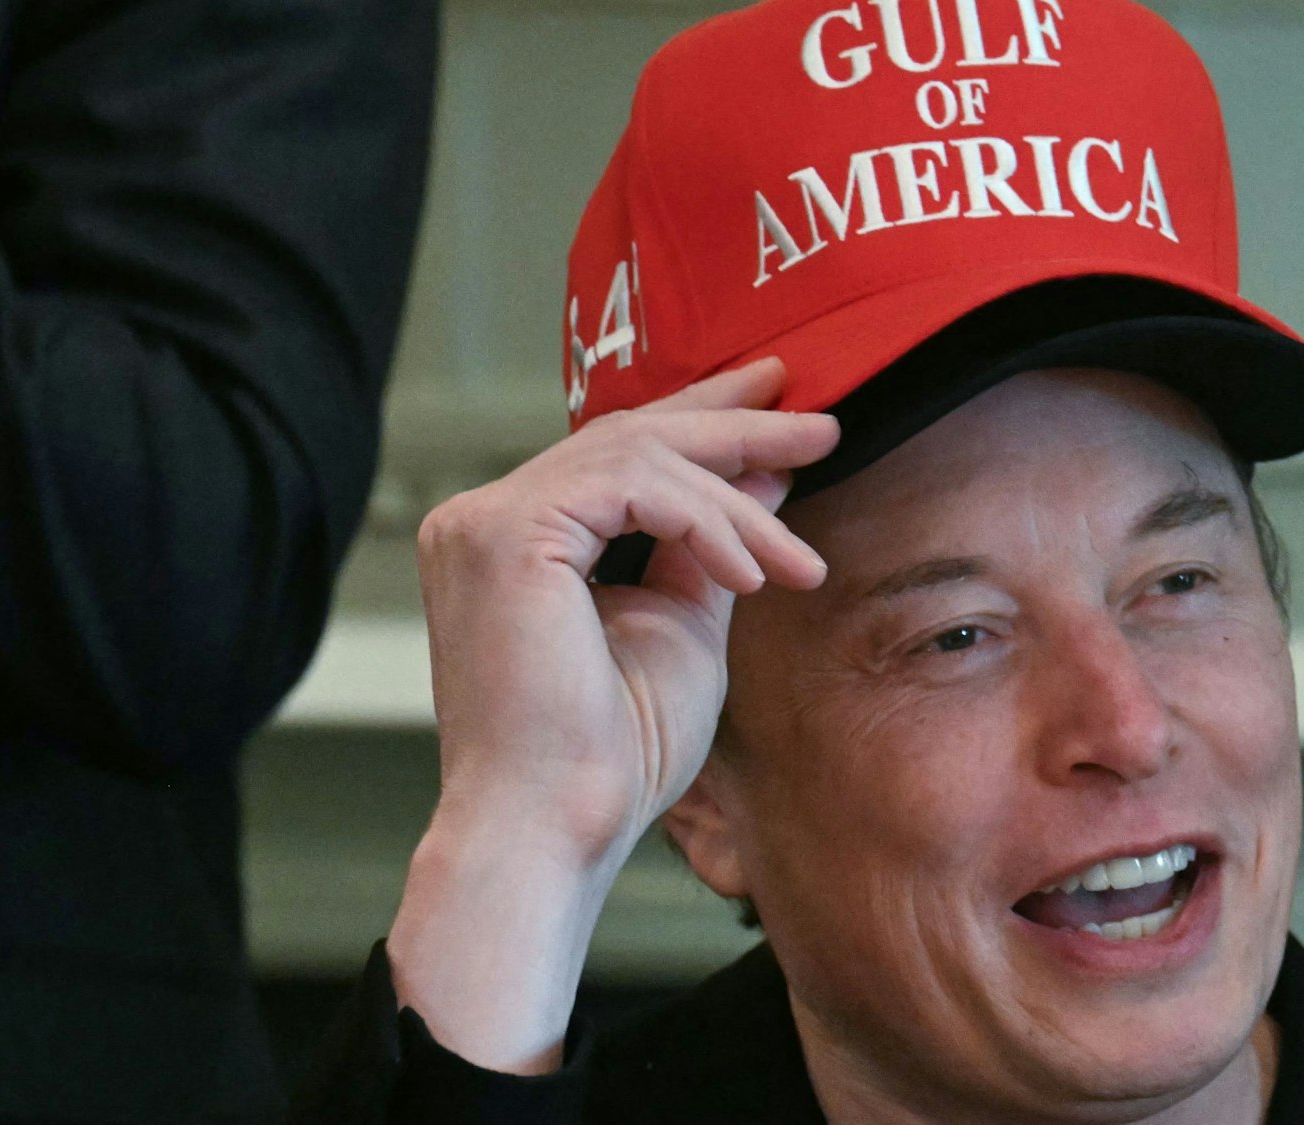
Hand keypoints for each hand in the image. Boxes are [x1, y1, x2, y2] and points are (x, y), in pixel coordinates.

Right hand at [387, 357, 837, 1071]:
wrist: (555, 827)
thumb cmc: (609, 755)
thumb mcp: (682, 627)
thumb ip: (712, 549)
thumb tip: (766, 477)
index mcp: (516, 541)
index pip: (618, 457)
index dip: (706, 424)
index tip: (785, 410)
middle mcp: (483, 519)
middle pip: (628, 437)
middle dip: (734, 426)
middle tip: (821, 421)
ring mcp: (482, 522)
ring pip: (640, 458)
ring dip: (740, 499)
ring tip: (802, 557)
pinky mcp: (503, 533)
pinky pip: (633, 488)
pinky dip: (708, 523)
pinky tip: (755, 573)